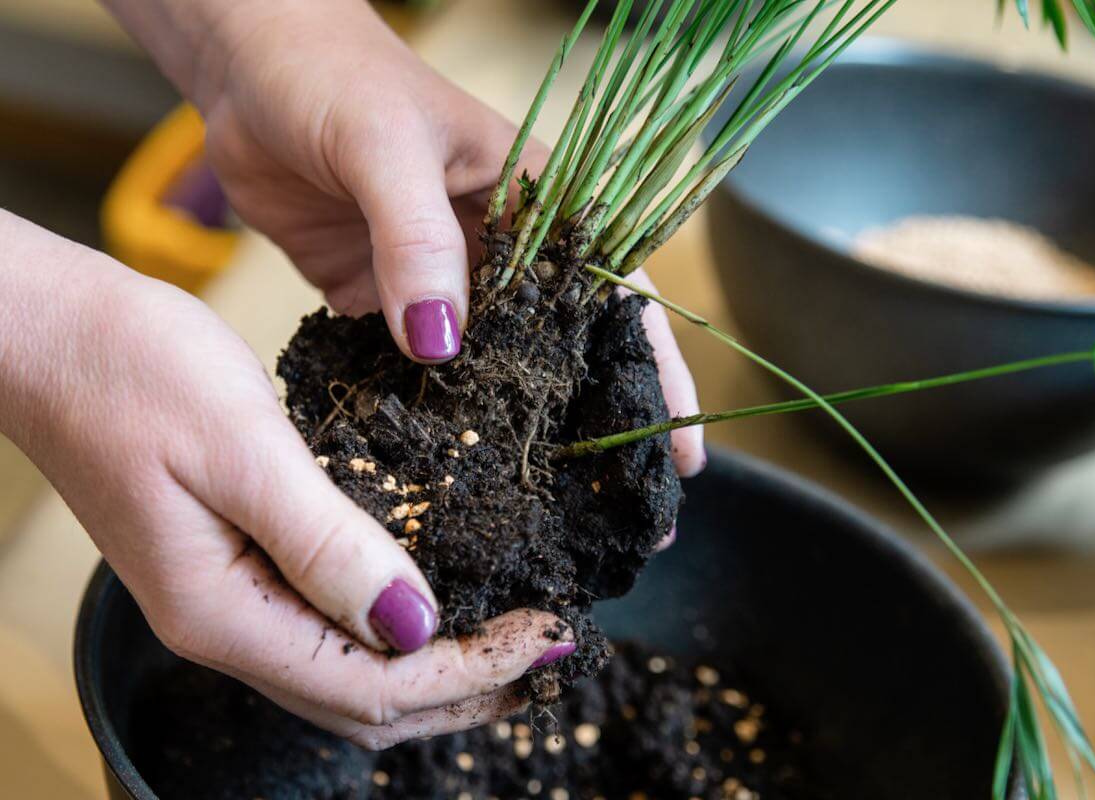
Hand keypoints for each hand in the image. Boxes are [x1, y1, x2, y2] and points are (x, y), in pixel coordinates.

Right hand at [0, 213, 573, 747]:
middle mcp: (225, 625)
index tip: (550, 629)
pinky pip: (326, 629)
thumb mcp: (241, 448)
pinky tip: (434, 602)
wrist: (48, 332)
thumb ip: (326, 543)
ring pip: (349, 675)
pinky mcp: (234, 564)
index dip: (471, 669)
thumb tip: (415, 622)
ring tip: (512, 641)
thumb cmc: (128, 370)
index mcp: (223, 612)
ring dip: (436, 670)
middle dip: (467, 689)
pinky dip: (394, 632)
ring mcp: (226, 599)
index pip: (372, 685)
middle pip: (365, 704)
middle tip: (551, 651)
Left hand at [181, 1, 705, 476]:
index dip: (655, 367)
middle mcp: (500, 251)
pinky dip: (430, 411)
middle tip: (618, 504)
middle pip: (560, 347)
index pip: (612, 292)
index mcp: (537, 202)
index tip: (681, 443)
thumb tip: (440, 345)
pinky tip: (442, 464)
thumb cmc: (335, 78)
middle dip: (591, 419)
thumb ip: (417, 240)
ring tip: (544, 506)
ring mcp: (442, 281)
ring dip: (513, 427)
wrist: (248, 71)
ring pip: (491, 366)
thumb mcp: (388, 149)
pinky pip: (416, 366)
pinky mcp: (383, 301)